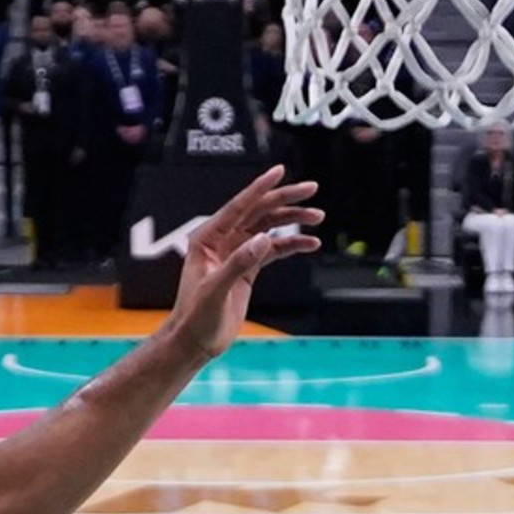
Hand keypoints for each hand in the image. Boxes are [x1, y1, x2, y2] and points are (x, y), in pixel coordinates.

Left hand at [164, 165, 320, 354]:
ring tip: (318, 217)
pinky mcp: (247, 268)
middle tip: (311, 189)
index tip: (280, 171)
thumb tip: (263, 240)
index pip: (239, 206)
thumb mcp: (216, 290)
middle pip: (258, 211)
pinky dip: (291, 245)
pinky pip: (273, 249)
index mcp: (207, 238)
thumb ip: (239, 263)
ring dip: (293, 221)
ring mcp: (236, 253)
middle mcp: (222, 241)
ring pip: (269, 227)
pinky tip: (309, 244)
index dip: (260, 187)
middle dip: (286, 199)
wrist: (195, 341)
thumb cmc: (195, 317)